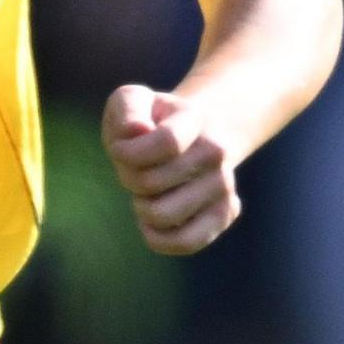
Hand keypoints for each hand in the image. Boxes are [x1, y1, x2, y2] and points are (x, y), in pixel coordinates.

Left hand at [102, 84, 244, 255]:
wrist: (193, 136)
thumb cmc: (151, 122)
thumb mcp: (131, 101)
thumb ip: (127, 109)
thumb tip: (139, 131)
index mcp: (194, 117)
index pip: (165, 142)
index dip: (127, 152)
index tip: (119, 149)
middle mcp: (216, 151)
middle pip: (150, 183)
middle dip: (128, 178)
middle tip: (137, 169)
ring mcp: (224, 185)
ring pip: (162, 215)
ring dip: (141, 207)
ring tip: (149, 191)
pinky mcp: (224, 215)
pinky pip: (184, 242)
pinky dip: (158, 237)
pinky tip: (153, 221)